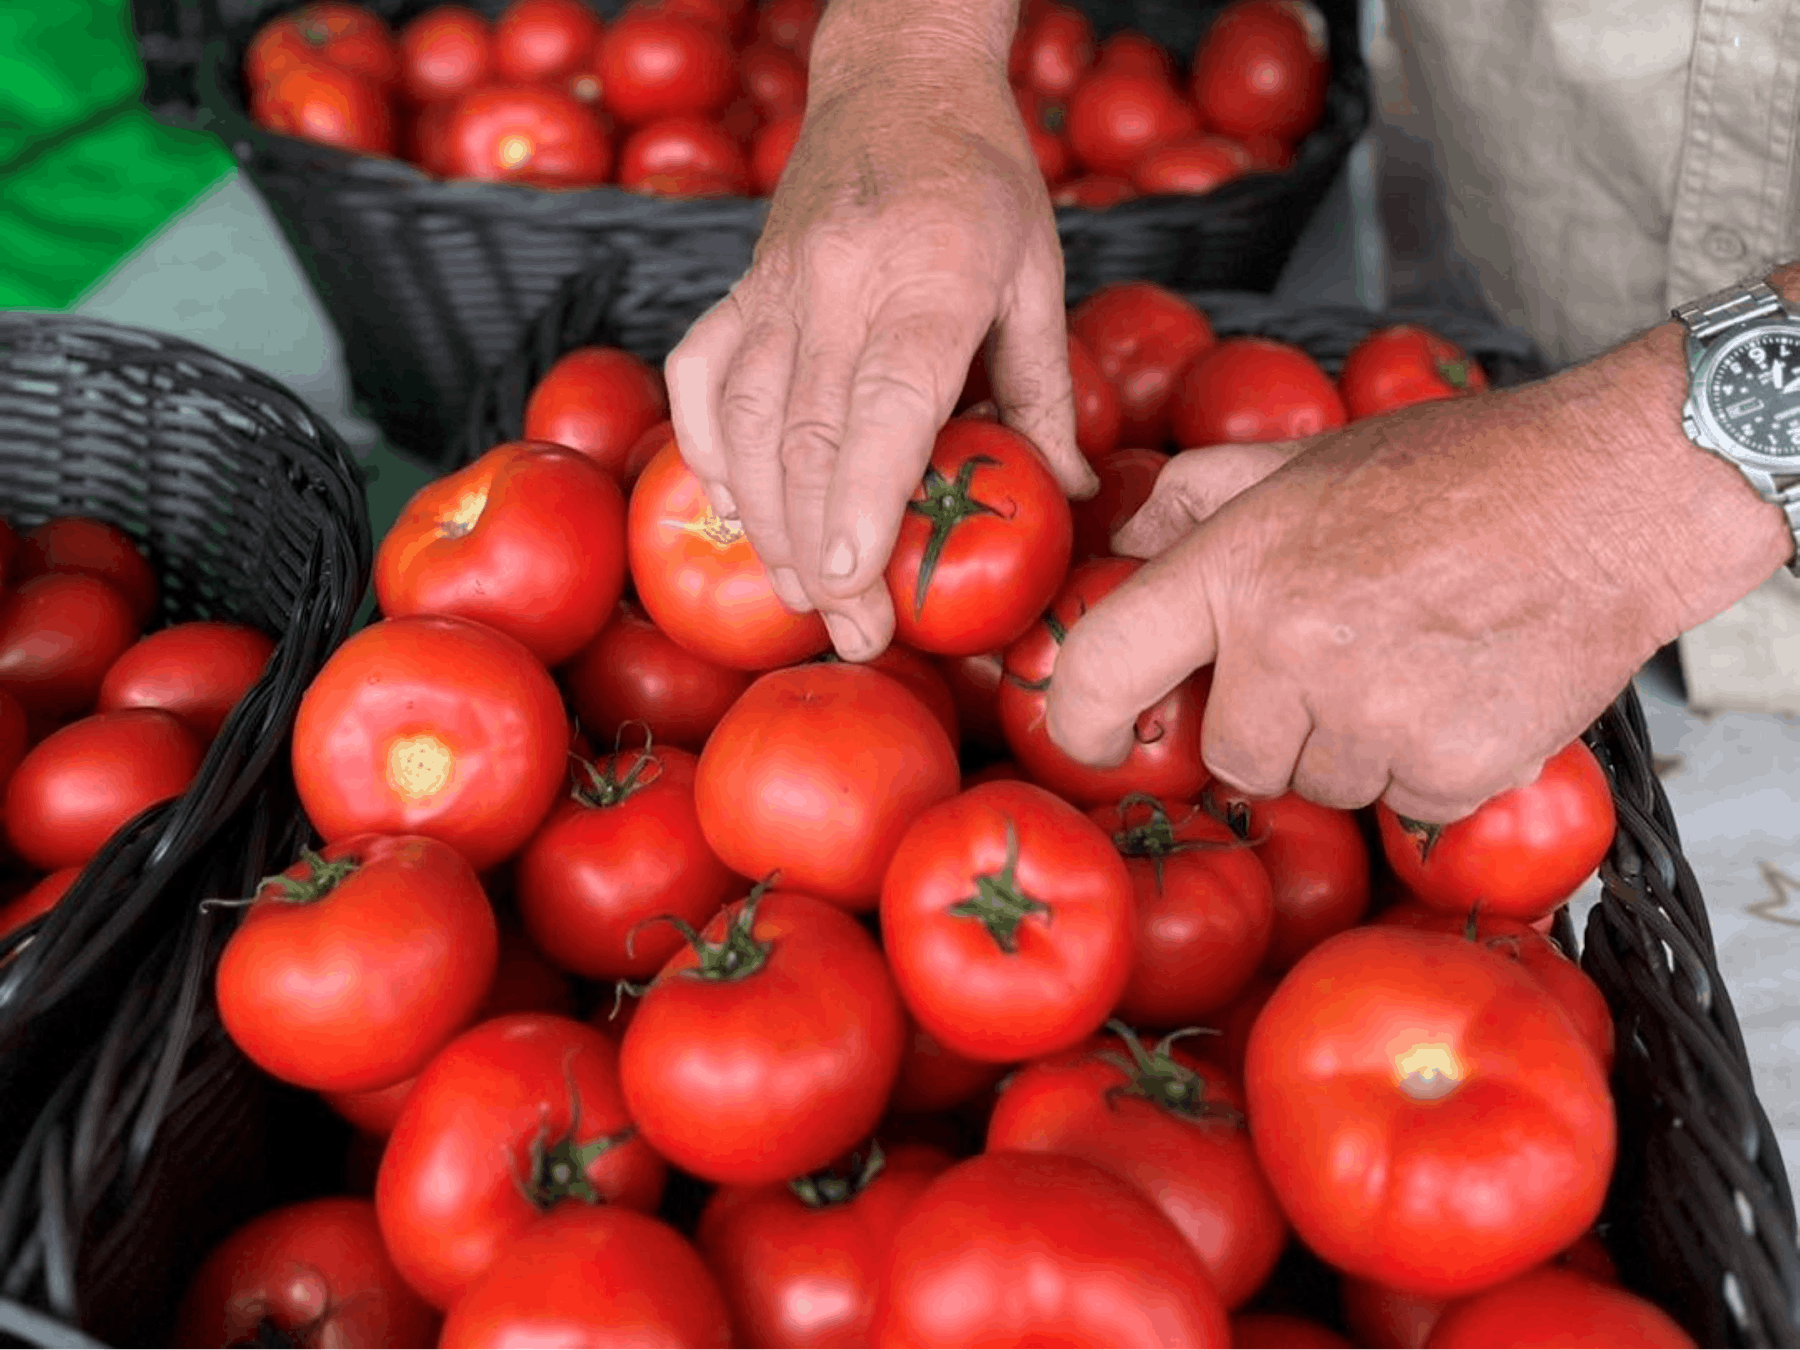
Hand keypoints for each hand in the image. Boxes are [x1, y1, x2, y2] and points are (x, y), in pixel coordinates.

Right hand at [664, 37, 1095, 661]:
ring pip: (748, 419)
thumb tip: (1074, 493)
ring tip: (798, 593)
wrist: (895, 78)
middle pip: (809, 433)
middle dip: (821, 548)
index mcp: (931, 276)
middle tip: (850, 631)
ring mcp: (776, 283)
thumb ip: (1047, 390)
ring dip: (765, 521)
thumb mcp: (1038, 273)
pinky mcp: (739, 286)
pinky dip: (709, 452)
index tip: (858, 579)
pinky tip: (734, 508)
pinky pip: (702, 378)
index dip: (863, 496)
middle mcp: (840, 282)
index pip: (884, 399)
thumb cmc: (980, 179)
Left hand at [1042, 347, 1788, 822]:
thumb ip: (1201, 497)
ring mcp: (1373, 716)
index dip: (1080, 720)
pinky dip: (1429, 766)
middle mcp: (1292, 648)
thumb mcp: (1308, 460)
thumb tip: (1125, 542)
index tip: (1096, 741)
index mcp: (1238, 568)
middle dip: (1273, 729)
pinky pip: (1404, 801)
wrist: (1615, 498)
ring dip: (1355, 748)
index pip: (1105, 665)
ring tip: (1416, 662)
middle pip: (1233, 759)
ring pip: (1322, 786)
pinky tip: (1464, 692)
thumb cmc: (1458, 471)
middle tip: (1339, 662)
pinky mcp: (1452, 767)